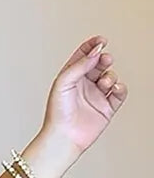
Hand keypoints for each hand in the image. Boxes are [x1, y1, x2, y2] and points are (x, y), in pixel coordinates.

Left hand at [42, 36, 126, 159]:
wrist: (64, 136)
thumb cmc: (57, 112)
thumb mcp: (63, 81)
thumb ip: (80, 64)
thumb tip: (96, 52)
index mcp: (71, 76)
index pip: (84, 55)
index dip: (93, 45)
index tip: (101, 41)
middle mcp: (84, 85)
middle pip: (99, 64)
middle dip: (104, 59)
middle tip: (105, 60)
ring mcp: (96, 96)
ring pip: (110, 77)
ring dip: (109, 76)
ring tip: (103, 83)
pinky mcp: (107, 108)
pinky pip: (119, 93)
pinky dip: (120, 88)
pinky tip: (115, 88)